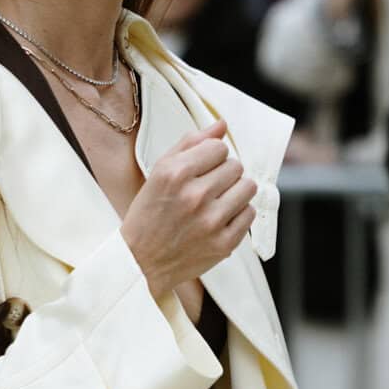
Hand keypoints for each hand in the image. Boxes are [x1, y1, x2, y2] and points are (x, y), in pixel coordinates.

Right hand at [122, 121, 255, 301]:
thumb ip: (190, 144)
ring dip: (235, 192)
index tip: (201, 169)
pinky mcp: (223, 243)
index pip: (219, 147)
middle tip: (206, 189)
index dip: (211, 157)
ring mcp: (211, 221)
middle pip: (236, 166)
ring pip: (247, 187)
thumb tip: (221, 126)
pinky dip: (237, 215)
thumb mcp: (159, 173)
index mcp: (175, 174)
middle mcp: (194, 196)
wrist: (139, 263)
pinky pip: (249, 214)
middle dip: (223, 175)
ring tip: (216, 202)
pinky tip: (219, 219)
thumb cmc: (148, 217)